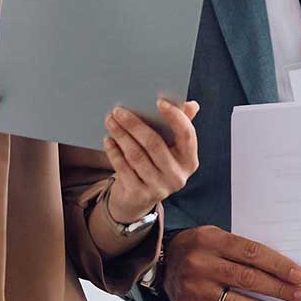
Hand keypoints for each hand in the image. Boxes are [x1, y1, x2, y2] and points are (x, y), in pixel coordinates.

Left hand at [102, 97, 199, 223]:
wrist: (138, 199)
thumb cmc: (155, 164)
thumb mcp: (169, 148)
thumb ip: (179, 125)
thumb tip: (192, 105)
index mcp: (189, 161)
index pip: (187, 135)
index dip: (175, 117)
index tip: (159, 101)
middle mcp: (177, 177)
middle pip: (154, 144)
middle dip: (134, 124)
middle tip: (119, 110)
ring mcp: (159, 188)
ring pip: (136, 155)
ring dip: (121, 135)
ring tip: (110, 121)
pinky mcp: (139, 195)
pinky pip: (123, 168)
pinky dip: (114, 152)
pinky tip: (108, 140)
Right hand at [160, 225, 300, 300]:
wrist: (160, 261)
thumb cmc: (197, 247)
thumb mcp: (216, 236)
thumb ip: (242, 249)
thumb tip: (281, 270)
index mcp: (212, 241)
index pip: (252, 254)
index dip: (279, 266)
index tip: (299, 276)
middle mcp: (201, 265)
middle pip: (248, 279)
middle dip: (279, 290)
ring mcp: (194, 289)